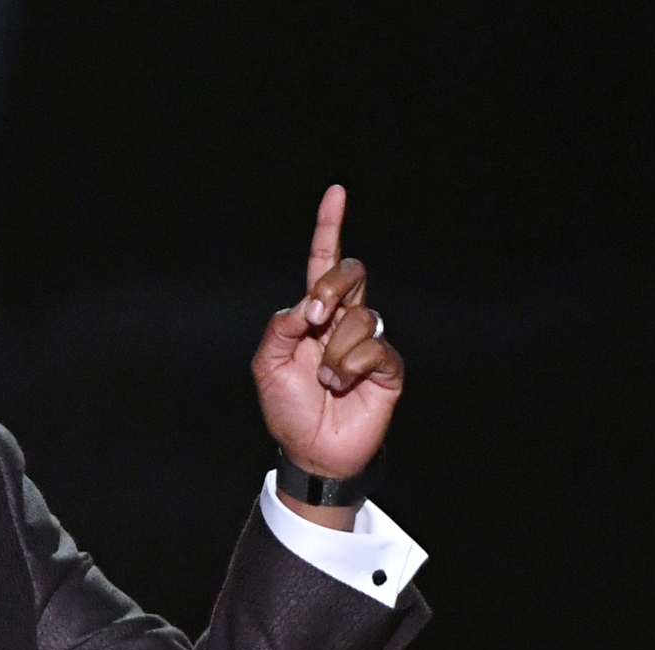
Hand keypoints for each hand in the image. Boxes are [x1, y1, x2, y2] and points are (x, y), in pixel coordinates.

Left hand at [251, 185, 403, 524]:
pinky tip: (342, 386)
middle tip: (313, 318)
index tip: (336, 193)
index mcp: (313, 314)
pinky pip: (374, 349)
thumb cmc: (287, 408)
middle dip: (331, 288)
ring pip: (360, 317)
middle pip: (351, 274)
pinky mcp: (388, 366)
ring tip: (325, 380)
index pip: (324, 263)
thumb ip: (279, 328)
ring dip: (333, 352)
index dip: (330, 228)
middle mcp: (343, 320)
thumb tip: (307, 304)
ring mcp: (368, 342)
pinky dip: (350, 368)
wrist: (310, 450)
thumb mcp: (266, 365)